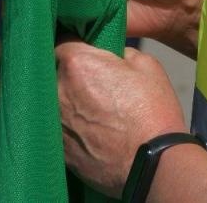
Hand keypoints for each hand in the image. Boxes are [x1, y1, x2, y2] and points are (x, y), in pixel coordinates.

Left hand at [56, 41, 185, 198]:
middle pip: (54, 72)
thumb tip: (110, 55)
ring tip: (92, 110)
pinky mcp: (59, 148)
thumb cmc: (153, 113)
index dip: (76, 46)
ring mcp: (55, 121)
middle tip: (92, 83)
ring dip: (68, 101)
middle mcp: (58, 90)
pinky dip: (71, 127)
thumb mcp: (146, 65)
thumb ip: (120, 52)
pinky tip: (90, 132)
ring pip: (54, 101)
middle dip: (69, 74)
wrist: (153, 165)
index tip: (87, 54)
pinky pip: (58, 128)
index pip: (63, 42)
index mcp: (78, 63)